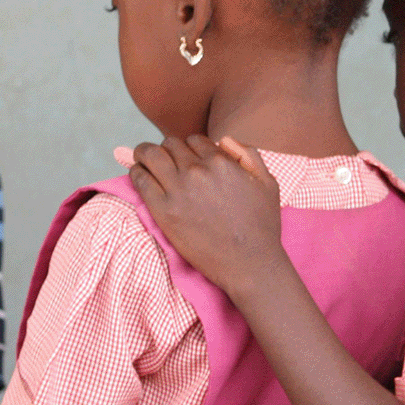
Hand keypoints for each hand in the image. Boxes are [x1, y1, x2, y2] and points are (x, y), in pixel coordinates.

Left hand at [128, 135, 283, 292]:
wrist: (250, 264)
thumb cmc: (262, 226)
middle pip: (170, 144)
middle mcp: (198, 171)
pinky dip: (137, 172)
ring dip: (145, 153)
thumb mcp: (268, 182)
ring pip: (150, 155)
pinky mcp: (163, 211)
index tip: (187, 159)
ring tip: (143, 159)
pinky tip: (139, 175)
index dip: (190, 148)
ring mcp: (178, 190)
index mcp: (221, 162)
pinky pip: (140, 179)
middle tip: (164, 160)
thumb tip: (224, 140)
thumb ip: (249, 154)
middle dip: (168, 149)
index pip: (194, 140)